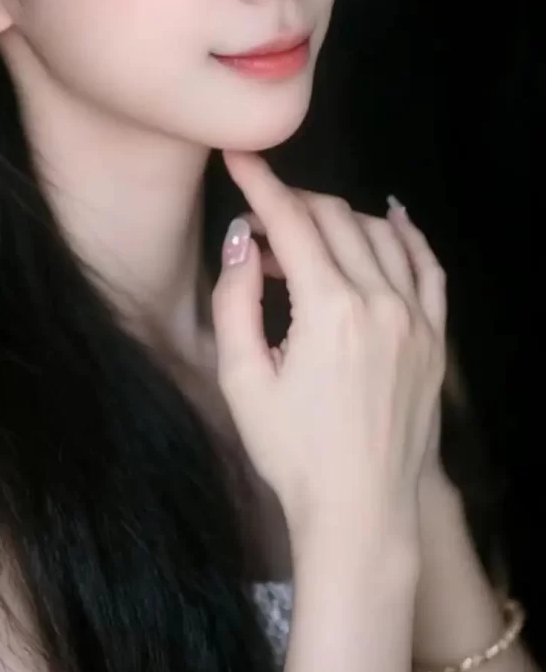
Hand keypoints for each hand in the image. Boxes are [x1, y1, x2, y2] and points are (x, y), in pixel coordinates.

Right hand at [211, 151, 446, 553]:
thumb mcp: (241, 380)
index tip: (240, 159)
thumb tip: (241, 238)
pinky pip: (427, 266)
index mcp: (330, 311)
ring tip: (303, 238)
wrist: (360, 511)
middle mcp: (381, 302)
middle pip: (335, 218)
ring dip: (337, 219)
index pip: (292, 222)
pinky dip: (406, 234)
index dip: (261, 184)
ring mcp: (417, 318)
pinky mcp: (435, 337)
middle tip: (259, 222)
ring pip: (378, 233)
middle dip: (293, 204)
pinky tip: (390, 216)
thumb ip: (234, 299)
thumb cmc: (292, 453)